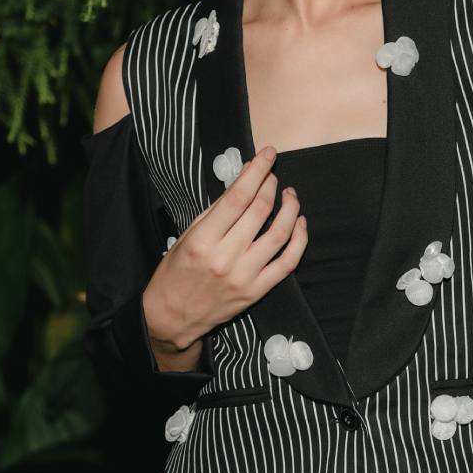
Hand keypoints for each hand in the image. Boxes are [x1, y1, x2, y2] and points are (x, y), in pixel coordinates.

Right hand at [142, 146, 306, 349]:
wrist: (172, 317)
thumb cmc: (176, 273)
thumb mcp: (186, 236)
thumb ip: (217, 210)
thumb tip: (245, 180)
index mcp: (203, 240)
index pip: (238, 197)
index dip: (257, 171)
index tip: (268, 155)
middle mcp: (225, 258)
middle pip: (260, 211)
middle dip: (271, 185)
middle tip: (273, 174)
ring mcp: (244, 277)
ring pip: (279, 234)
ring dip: (290, 209)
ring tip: (290, 195)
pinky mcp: (256, 291)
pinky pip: (287, 263)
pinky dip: (299, 240)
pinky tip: (300, 223)